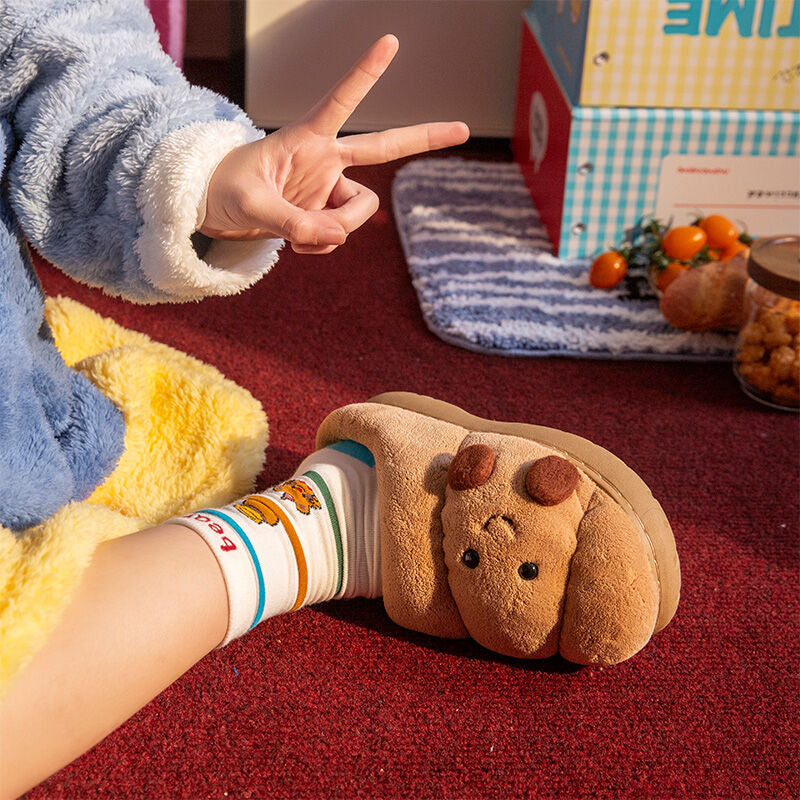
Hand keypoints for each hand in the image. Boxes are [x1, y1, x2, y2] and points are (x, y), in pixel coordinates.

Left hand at [199, 34, 469, 253]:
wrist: (216, 211)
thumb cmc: (223, 190)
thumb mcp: (249, 204)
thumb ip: (291, 221)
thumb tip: (336, 238)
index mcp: (306, 139)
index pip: (341, 102)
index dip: (365, 74)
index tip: (390, 41)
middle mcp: (326, 162)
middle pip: (384, 148)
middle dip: (424, 138)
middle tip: (463, 129)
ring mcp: (329, 190)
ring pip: (358, 213)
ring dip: (334, 231)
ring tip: (298, 237)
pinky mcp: (326, 216)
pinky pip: (339, 237)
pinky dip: (320, 245)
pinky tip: (296, 243)